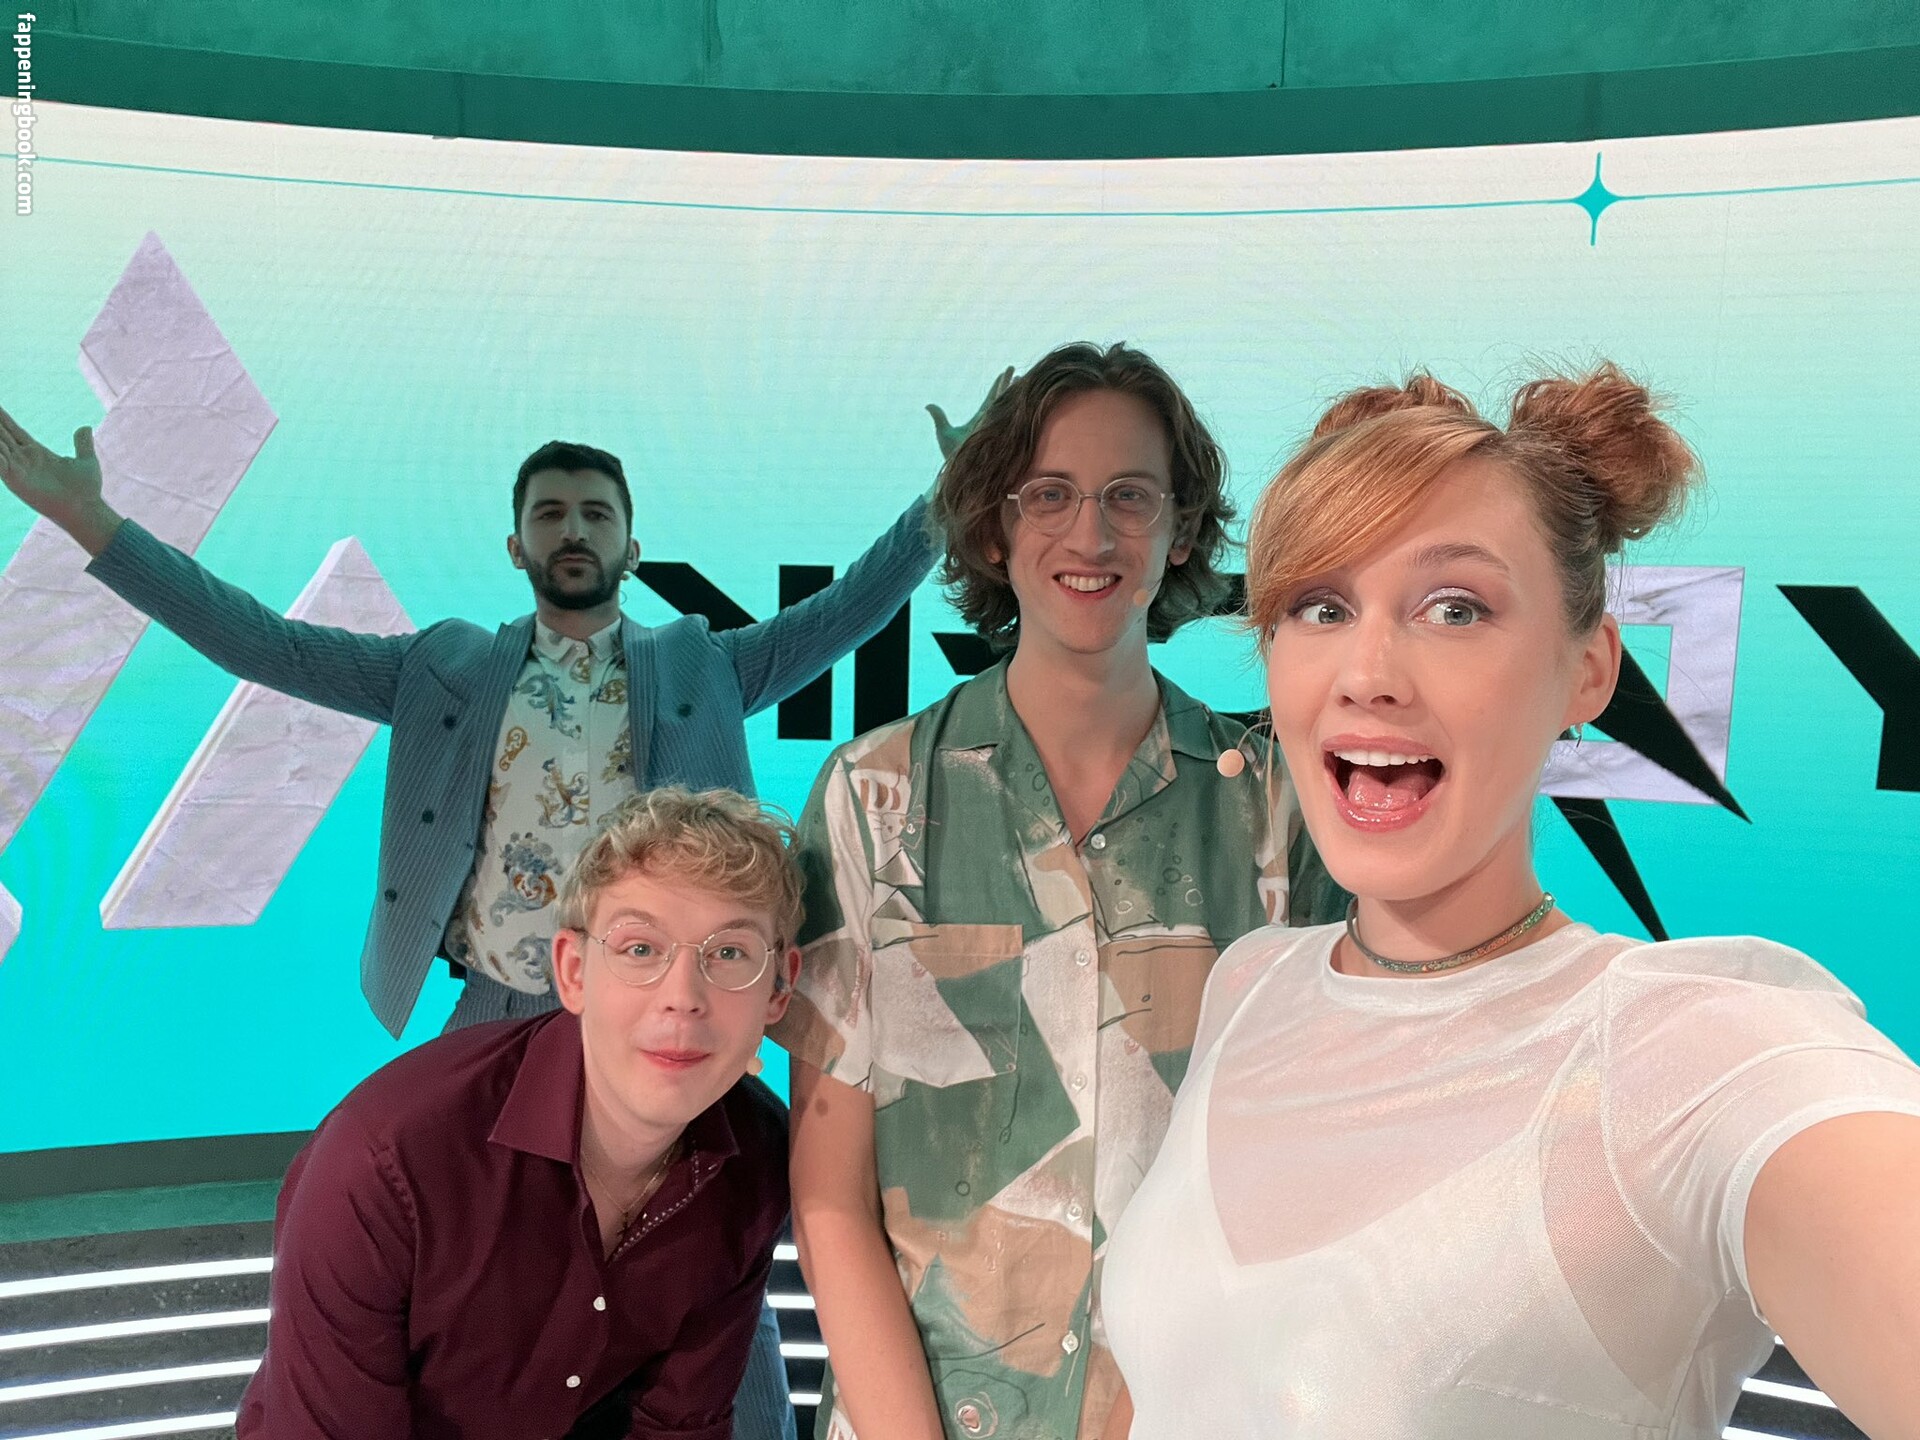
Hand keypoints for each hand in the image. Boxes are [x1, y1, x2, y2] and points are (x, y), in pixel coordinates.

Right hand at [0, 407, 120, 554]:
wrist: (86, 509)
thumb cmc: (86, 489)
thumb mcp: (86, 461)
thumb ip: (83, 444)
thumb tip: (85, 427)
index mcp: (37, 453)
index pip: (15, 431)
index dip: (4, 419)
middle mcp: (24, 460)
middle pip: (2, 436)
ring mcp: (19, 470)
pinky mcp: (17, 482)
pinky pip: (1, 465)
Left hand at [927, 366, 1014, 461]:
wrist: (961, 470)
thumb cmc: (952, 455)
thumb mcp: (944, 432)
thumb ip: (939, 417)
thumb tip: (928, 405)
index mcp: (980, 417)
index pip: (991, 398)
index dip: (997, 385)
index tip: (1003, 373)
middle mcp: (990, 419)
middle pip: (1001, 397)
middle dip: (1007, 383)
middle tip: (1012, 369)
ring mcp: (996, 425)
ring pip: (1007, 404)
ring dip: (1014, 391)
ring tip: (1021, 378)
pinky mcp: (999, 431)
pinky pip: (1009, 417)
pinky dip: (1016, 407)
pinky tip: (1022, 398)